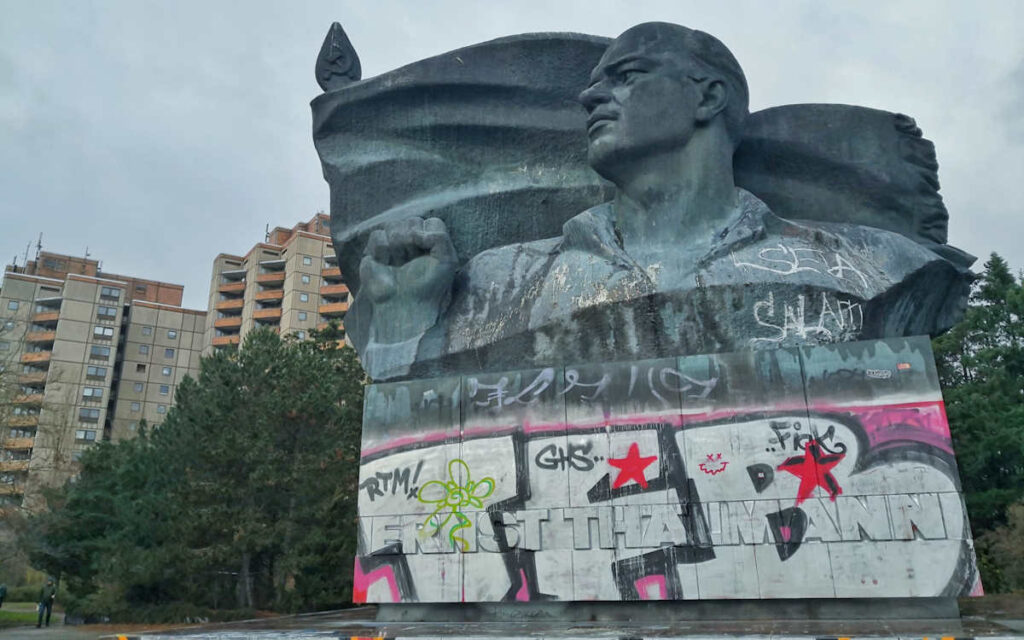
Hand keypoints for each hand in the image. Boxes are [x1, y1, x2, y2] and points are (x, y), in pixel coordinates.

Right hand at [358, 217, 456, 342]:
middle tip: (411, 259)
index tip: (428, 253)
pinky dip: (382, 249)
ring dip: (397, 245)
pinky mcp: (375, 251)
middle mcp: (413, 241)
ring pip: (393, 225)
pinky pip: (377, 235)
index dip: (428, 235)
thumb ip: (439, 237)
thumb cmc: (430, 286)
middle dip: (412, 240)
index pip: (432, 223)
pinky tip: (384, 263)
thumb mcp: (447, 261)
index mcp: (432, 243)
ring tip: (398, 263)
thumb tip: (416, 230)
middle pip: (412, 221)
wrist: (406, 306)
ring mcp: (394, 245)